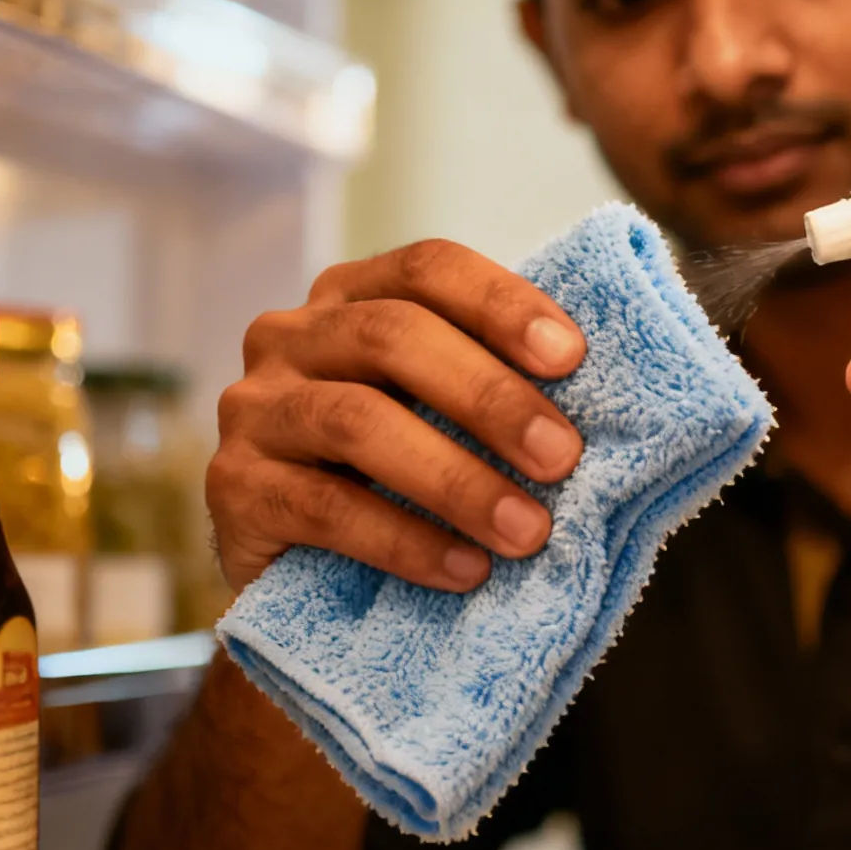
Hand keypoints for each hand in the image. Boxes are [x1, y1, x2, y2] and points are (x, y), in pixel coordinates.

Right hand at [209, 241, 586, 593]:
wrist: (306, 582)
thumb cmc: (402, 481)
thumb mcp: (445, 418)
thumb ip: (500, 387)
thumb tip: (617, 393)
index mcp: (351, 296)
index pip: (428, 268)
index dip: (501, 303)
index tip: (571, 357)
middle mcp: (289, 335)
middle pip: (392, 336)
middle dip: (490, 397)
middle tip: (564, 459)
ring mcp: (253, 409)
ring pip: (357, 421)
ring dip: (456, 478)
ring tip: (529, 532)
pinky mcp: (233, 488)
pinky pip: (323, 508)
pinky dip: (404, 540)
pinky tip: (464, 570)